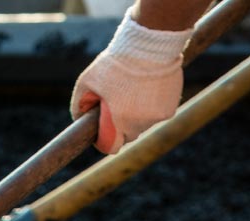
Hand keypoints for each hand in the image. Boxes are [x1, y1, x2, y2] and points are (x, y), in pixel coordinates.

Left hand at [70, 11, 190, 154]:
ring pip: (143, 124)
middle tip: (117, 106)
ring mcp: (157, 116)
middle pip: (128, 135)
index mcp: (119, 120)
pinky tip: (147, 89)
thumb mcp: (88, 81)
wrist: (151, 44)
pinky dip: (151, 107)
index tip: (101, 131)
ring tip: (133, 93)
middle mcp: (140, 123)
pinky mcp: (170, 108)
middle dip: (120, 126)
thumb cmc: (116, 62)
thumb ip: (79, 104)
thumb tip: (79, 119)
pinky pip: (157, 114)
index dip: (104, 140)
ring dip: (137, 115)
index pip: (111, 146)